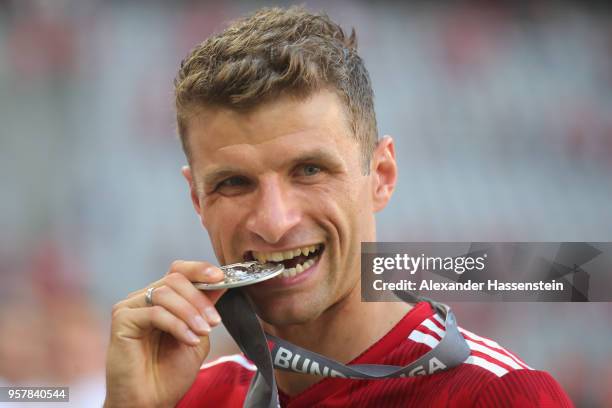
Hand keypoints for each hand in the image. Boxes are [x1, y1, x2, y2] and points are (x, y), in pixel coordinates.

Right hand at [104, 261, 225, 407]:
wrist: (150, 401)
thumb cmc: (171, 373)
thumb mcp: (198, 334)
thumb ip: (205, 309)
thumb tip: (220, 281)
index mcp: (163, 299)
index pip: (179, 271)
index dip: (199, 269)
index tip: (220, 278)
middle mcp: (144, 299)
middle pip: (175, 279)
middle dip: (200, 298)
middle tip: (214, 321)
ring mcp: (131, 307)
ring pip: (166, 293)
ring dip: (190, 312)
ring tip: (202, 333)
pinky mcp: (121, 320)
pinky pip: (154, 312)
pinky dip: (177, 324)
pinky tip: (188, 339)